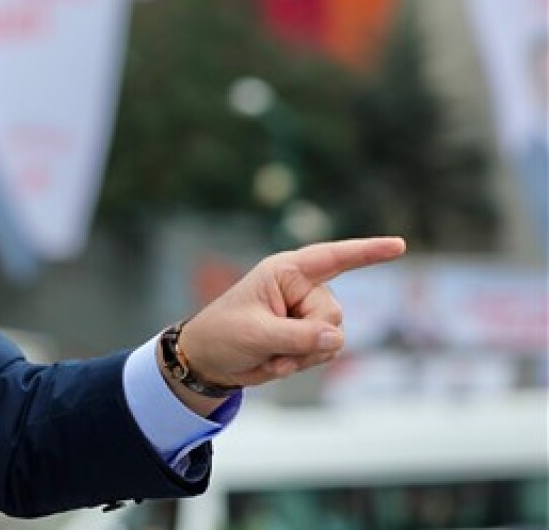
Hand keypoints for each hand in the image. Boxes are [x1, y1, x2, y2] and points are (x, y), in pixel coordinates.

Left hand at [176, 237, 405, 392]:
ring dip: (303, 355)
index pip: (332, 258)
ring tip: (270, 355)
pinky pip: (325, 352)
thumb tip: (336, 338)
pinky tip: (276, 362)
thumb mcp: (256, 334)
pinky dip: (303, 363)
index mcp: (285, 272)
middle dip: (309, 338)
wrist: (209, 360)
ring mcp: (306, 313)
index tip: (400, 245)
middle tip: (273, 348)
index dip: (367, 251)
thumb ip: (298, 336)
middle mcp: (301, 288)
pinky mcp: (308, 335)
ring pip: (333, 337)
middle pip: (333, 314)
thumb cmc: (223, 334)